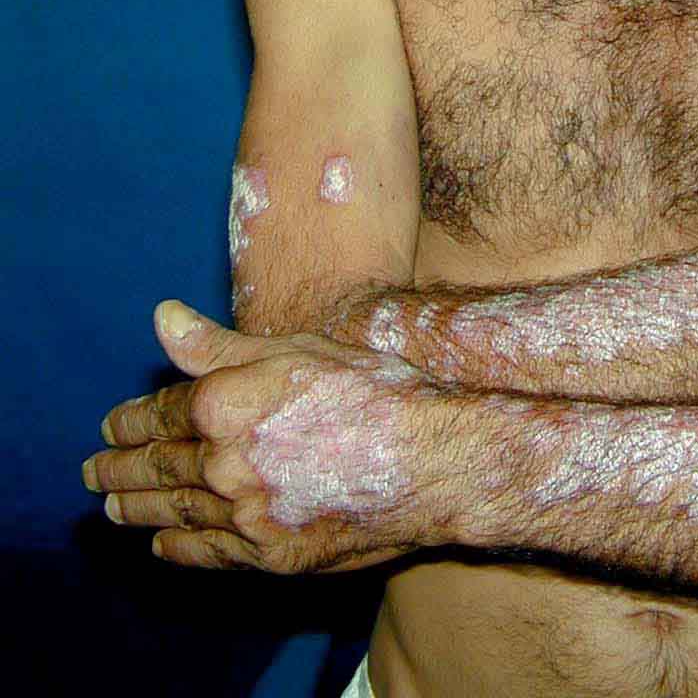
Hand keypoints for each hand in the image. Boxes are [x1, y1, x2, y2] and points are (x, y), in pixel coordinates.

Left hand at [82, 301, 446, 571]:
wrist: (429, 459)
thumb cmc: (371, 391)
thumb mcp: (295, 348)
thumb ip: (220, 344)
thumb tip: (162, 318)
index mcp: (224, 405)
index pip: (161, 414)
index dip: (130, 419)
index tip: (110, 424)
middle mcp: (224, 463)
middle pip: (158, 467)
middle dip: (120, 468)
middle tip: (93, 471)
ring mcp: (245, 513)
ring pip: (175, 512)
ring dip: (137, 509)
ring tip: (111, 508)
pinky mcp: (271, 554)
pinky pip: (209, 553)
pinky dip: (178, 549)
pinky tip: (163, 546)